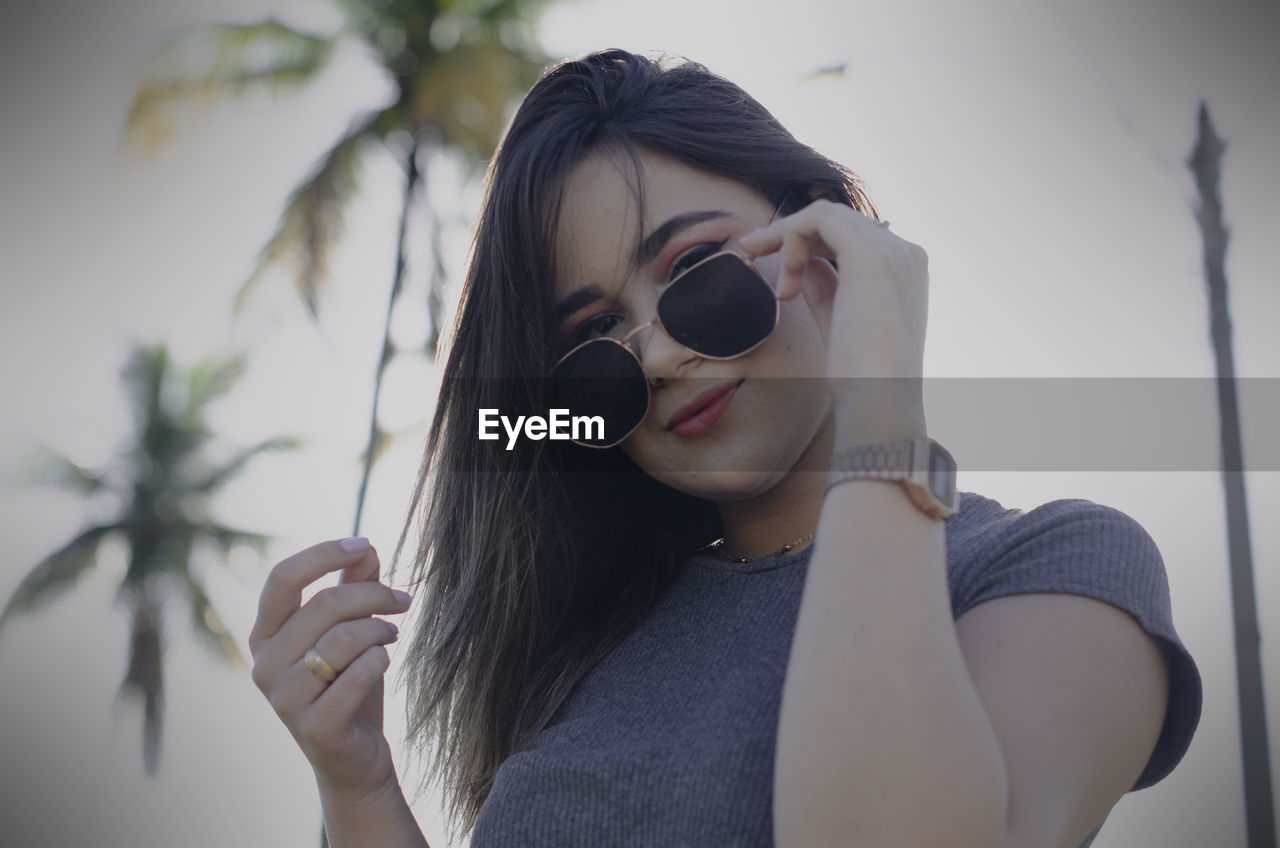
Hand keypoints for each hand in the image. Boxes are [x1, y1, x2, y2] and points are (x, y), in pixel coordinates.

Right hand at [248, 538, 411, 800]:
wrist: (355, 758)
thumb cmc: (349, 684)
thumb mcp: (350, 629)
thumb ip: (353, 587)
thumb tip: (365, 547)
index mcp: (264, 635)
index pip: (282, 577)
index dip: (324, 553)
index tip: (365, 543)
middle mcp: (263, 665)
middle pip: (324, 604)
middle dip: (374, 595)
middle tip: (402, 601)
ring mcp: (284, 699)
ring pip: (344, 638)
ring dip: (380, 629)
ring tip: (391, 635)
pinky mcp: (314, 726)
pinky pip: (359, 673)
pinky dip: (380, 660)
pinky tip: (382, 662)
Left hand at [738, 200, 929, 440]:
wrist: (879, 401)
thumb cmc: (861, 375)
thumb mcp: (838, 319)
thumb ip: (825, 286)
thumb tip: (804, 265)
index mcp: (906, 270)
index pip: (853, 238)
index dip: (811, 248)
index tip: (783, 282)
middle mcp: (905, 253)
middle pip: (838, 221)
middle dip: (792, 238)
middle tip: (754, 256)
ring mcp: (891, 250)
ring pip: (825, 214)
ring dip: (787, 240)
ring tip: (779, 286)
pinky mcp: (868, 254)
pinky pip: (818, 218)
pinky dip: (790, 238)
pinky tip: (785, 278)